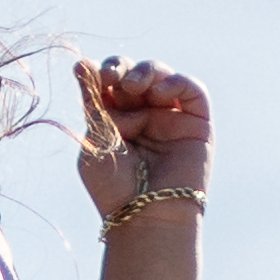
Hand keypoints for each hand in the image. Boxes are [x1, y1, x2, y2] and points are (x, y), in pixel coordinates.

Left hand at [73, 57, 214, 216]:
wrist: (146, 216)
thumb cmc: (115, 187)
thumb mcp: (95, 138)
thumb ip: (93, 101)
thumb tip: (81, 62)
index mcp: (116, 120)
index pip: (110, 82)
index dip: (103, 71)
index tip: (88, 72)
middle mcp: (145, 116)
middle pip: (136, 73)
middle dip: (121, 67)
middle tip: (111, 77)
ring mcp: (171, 118)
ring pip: (163, 75)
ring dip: (146, 71)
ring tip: (132, 87)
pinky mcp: (198, 124)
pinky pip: (192, 90)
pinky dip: (176, 82)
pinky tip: (158, 93)